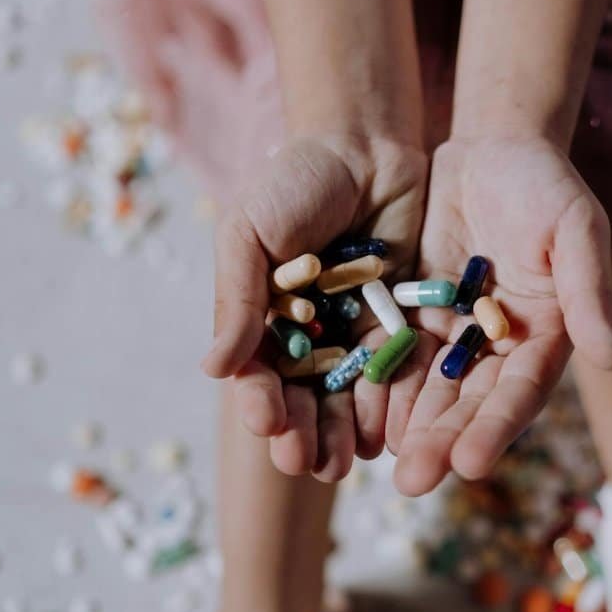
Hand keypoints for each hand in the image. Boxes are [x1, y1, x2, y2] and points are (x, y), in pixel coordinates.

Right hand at [204, 135, 426, 481]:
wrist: (366, 147)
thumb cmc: (293, 184)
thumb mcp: (250, 233)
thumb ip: (237, 298)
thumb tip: (213, 370)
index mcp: (262, 319)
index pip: (258, 373)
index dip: (261, 402)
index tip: (267, 424)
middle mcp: (306, 337)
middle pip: (302, 397)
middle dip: (302, 432)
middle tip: (307, 463)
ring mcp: (353, 333)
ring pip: (346, 396)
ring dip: (343, 433)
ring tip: (346, 464)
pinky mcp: (398, 324)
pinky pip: (392, 372)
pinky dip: (388, 403)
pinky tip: (389, 432)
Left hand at [391, 137, 611, 495]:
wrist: (493, 147)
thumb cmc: (546, 183)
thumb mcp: (576, 228)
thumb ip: (589, 291)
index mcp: (546, 334)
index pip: (520, 391)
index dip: (496, 427)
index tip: (471, 464)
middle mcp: (500, 345)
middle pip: (470, 402)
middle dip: (443, 442)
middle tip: (411, 482)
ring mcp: (455, 331)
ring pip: (429, 388)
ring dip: (408, 426)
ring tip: (380, 464)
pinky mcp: (416, 310)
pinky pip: (396, 353)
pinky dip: (379, 384)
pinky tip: (354, 414)